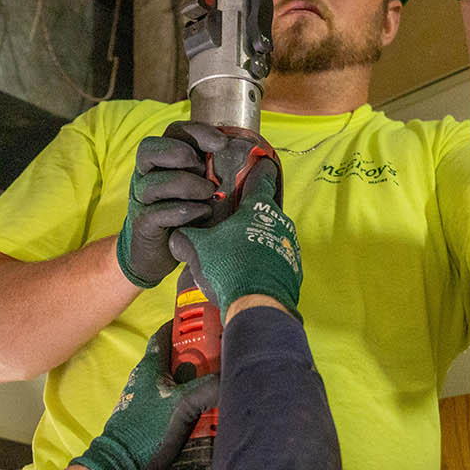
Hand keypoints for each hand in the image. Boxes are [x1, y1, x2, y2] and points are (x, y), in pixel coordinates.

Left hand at [74, 322, 218, 469]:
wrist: (121, 466)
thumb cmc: (146, 430)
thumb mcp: (182, 406)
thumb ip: (208, 388)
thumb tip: (232, 377)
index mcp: (150, 367)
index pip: (165, 335)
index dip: (182, 325)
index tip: (204, 321)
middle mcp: (147, 379)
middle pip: (177, 359)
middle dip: (200, 356)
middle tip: (223, 356)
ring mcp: (148, 398)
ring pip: (178, 382)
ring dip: (197, 381)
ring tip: (221, 383)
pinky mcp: (152, 417)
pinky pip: (176, 401)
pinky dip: (192, 401)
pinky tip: (208, 410)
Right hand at [115, 128, 219, 287]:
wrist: (160, 253)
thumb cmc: (187, 214)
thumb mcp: (203, 188)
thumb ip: (219, 173)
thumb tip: (262, 166)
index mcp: (163, 159)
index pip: (173, 131)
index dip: (196, 132)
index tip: (222, 143)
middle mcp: (146, 175)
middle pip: (149, 150)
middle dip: (179, 154)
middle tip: (204, 170)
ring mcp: (141, 200)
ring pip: (152, 182)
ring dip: (184, 184)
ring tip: (208, 193)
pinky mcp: (143, 224)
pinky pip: (155, 213)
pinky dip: (181, 211)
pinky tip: (202, 213)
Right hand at [168, 175, 301, 317]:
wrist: (257, 306)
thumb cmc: (229, 269)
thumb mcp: (196, 248)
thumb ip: (185, 236)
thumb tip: (177, 236)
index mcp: (256, 207)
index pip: (261, 175)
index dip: (256, 167)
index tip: (254, 163)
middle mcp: (279, 221)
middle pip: (264, 209)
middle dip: (248, 213)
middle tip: (232, 219)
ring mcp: (288, 245)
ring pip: (270, 234)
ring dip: (255, 239)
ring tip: (236, 251)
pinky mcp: (292, 269)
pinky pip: (276, 258)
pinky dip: (263, 262)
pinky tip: (247, 273)